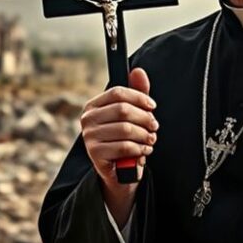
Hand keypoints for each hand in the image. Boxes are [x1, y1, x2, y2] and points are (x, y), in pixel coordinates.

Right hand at [80, 68, 158, 224]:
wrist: (119, 171)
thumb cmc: (125, 139)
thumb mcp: (132, 115)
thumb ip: (136, 93)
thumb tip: (138, 71)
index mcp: (93, 105)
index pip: (118, 92)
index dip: (139, 97)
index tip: (152, 106)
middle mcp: (87, 119)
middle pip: (123, 110)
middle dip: (145, 118)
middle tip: (154, 127)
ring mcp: (89, 136)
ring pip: (126, 129)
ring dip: (144, 136)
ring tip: (150, 140)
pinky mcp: (95, 153)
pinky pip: (125, 146)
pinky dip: (139, 149)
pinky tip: (143, 151)